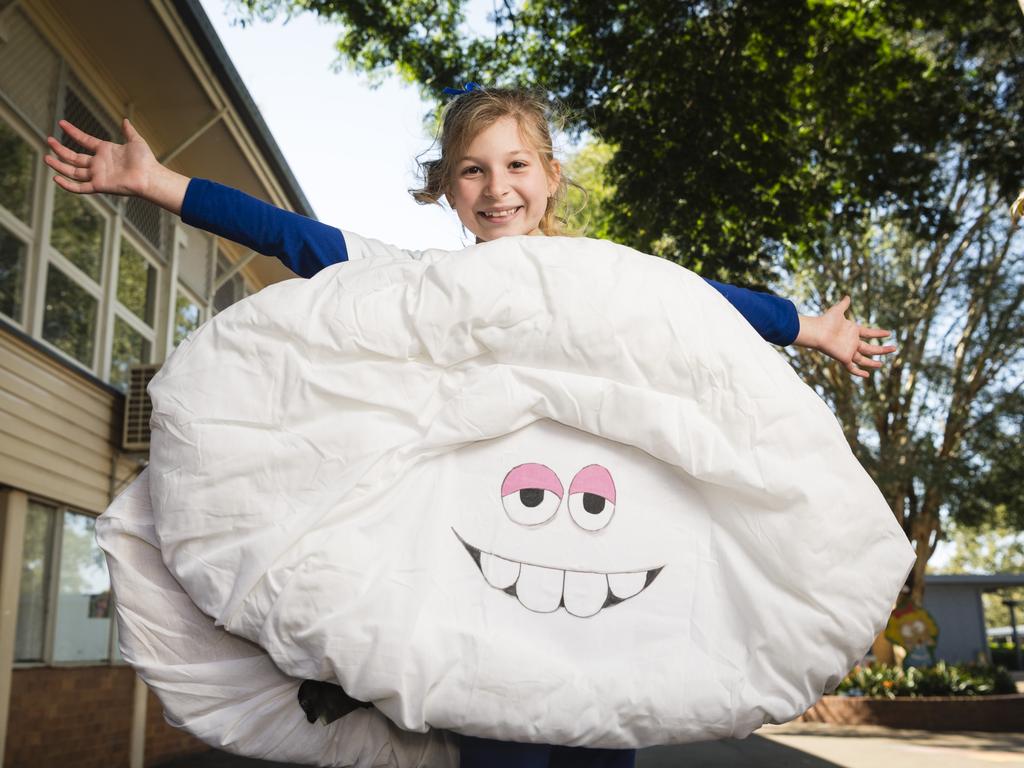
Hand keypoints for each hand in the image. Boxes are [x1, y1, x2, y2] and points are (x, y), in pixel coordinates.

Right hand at [45, 119, 188, 213]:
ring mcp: (98, 175)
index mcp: (105, 151)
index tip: (61, 123)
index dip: (73, 132)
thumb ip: (129, 131)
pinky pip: (80, 187)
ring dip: (59, 165)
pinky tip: (56, 178)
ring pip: (73, 171)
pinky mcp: (99, 186)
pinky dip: (68, 185)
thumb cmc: (146, 161)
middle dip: (60, 149)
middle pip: (74, 157)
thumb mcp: (136, 141)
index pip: (84, 140)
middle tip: (49, 141)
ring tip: (45, 158)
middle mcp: (99, 163)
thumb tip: (125, 120)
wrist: (150, 176)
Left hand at [795, 296, 895, 377]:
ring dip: (873, 363)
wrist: (817, 332)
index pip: (869, 332)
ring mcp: (848, 351)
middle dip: (882, 349)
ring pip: (863, 360)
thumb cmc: (826, 321)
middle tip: (894, 348)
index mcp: (852, 331)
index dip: (878, 333)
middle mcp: (852, 342)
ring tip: (882, 364)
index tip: (889, 333)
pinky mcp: (843, 358)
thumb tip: (847, 296)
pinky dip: (859, 373)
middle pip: (870, 348)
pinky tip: (867, 376)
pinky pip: (852, 368)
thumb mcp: (837, 311)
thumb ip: (843, 304)